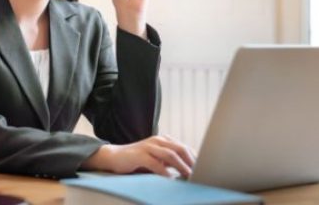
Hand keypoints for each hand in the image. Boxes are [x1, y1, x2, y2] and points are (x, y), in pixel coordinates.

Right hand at [81, 135, 195, 177]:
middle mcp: (158, 140)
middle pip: (180, 149)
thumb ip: (170, 163)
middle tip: (200, 173)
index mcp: (164, 140)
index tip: (204, 169)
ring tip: (189, 176)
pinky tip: (170, 179)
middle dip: (192, 161)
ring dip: (182, 166)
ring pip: (170, 154)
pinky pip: (155, 163)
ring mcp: (148, 146)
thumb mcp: (157, 160)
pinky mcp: (139, 155)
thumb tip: (189, 172)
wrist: (114, 156)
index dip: (195, 158)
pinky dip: (164, 171)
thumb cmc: (138, 160)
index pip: (184, 148)